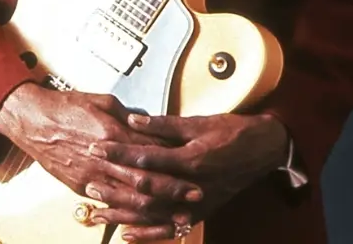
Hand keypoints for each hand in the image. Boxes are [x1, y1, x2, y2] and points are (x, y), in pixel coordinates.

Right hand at [0, 84, 203, 229]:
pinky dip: (129, 215)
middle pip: (147, 180)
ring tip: (178, 214)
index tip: (194, 163)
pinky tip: (144, 219)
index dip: (175, 159)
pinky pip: (110, 204)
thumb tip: (149, 123)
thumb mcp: (103, 101)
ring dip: (157, 209)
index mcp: (113, 133)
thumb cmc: (65, 107)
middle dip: (174, 190)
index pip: (152, 149)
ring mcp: (92, 176)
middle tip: (196, 195)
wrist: (33, 121)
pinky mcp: (82, 186)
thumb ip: (129, 115)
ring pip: (131, 199)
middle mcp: (105, 158)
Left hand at [94, 112, 289, 241]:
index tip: (96, 146)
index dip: (119, 151)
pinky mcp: (200, 213)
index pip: (146, 156)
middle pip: (145, 190)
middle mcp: (191, 186)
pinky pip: (171, 229)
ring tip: (98, 210)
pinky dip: (148, 235)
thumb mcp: (199, 122)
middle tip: (89, 180)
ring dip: (124, 213)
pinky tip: (127, 235)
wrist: (263, 150)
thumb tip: (133, 119)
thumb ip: (165, 124)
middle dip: (115, 185)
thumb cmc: (233, 132)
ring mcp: (196, 203)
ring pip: (153, 214)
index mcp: (191, 159)